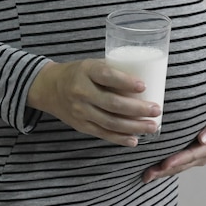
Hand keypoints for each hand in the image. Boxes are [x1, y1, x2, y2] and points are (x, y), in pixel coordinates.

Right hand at [27, 59, 161, 146]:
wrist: (49, 88)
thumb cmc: (79, 73)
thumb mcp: (91, 65)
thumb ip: (112, 72)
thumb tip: (146, 82)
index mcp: (86, 71)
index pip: (107, 76)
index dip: (125, 82)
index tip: (143, 86)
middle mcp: (81, 91)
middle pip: (112, 103)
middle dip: (137, 109)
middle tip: (156, 109)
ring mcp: (80, 111)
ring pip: (110, 121)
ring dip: (134, 126)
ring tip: (152, 126)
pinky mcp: (81, 125)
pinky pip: (102, 133)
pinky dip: (119, 138)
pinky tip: (134, 140)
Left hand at [142, 96, 205, 182]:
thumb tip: (203, 140)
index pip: (194, 153)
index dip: (180, 159)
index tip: (167, 163)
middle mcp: (205, 153)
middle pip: (184, 163)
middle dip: (167, 169)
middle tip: (151, 172)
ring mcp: (197, 156)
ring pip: (180, 166)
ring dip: (163, 171)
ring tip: (148, 175)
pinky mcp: (189, 155)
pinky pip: (177, 164)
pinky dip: (165, 168)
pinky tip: (152, 170)